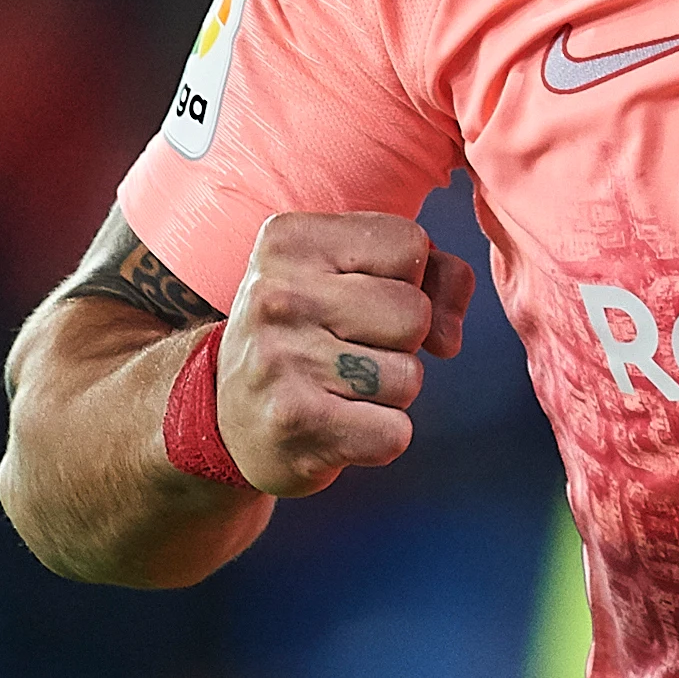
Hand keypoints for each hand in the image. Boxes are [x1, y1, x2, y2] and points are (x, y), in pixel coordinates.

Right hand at [214, 210, 479, 497]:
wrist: (228, 415)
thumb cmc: (309, 332)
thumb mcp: (354, 276)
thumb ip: (432, 275)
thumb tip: (449, 335)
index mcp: (289, 240)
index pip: (409, 244)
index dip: (406, 279)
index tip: (358, 296)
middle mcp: (276, 294)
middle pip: (415, 313)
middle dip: (402, 340)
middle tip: (349, 349)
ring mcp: (280, 359)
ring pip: (409, 377)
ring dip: (390, 391)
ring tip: (339, 386)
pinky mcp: (294, 422)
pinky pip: (395, 432)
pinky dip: (380, 437)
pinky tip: (338, 424)